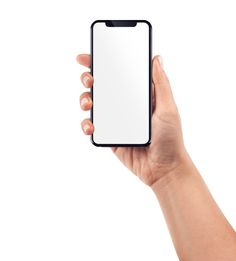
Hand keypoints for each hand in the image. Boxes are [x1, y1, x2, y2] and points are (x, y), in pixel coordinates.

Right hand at [77, 54, 187, 185]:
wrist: (163, 169)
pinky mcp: (110, 136)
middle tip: (89, 80)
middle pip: (102, 87)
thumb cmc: (171, 139)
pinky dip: (87, 125)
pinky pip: (93, 126)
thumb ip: (161, 84)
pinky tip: (91, 127)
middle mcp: (126, 106)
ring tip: (88, 104)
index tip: (88, 58)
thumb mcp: (169, 108)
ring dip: (85, 100)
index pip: (120, 74)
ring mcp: (116, 121)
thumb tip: (156, 58)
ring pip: (94, 105)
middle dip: (90, 79)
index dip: (103, 64)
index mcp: (140, 96)